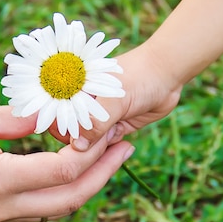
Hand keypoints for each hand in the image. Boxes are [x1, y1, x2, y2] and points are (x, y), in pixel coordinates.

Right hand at [0, 106, 133, 221]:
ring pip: (56, 209)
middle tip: (128, 148)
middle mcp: (0, 208)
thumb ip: (19, 120)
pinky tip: (72, 165)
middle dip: (104, 175)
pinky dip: (62, 189)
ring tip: (109, 155)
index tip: (113, 127)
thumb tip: (58, 113)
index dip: (95, 150)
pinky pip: (38, 208)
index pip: (63, 171)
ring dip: (87, 184)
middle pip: (70, 199)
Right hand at [50, 43, 181, 150]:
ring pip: (88, 143)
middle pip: (70, 135)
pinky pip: (104, 146)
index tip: (76, 133)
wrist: (167, 75)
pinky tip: (123, 128)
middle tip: (103, 131)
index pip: (55, 118)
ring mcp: (98, 119)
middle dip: (83, 140)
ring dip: (99, 143)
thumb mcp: (115, 99)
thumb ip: (96, 122)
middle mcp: (83, 107)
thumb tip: (77, 146)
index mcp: (74, 93)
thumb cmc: (137, 77)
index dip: (62, 129)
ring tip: (116, 126)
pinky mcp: (113, 129)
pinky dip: (111, 144)